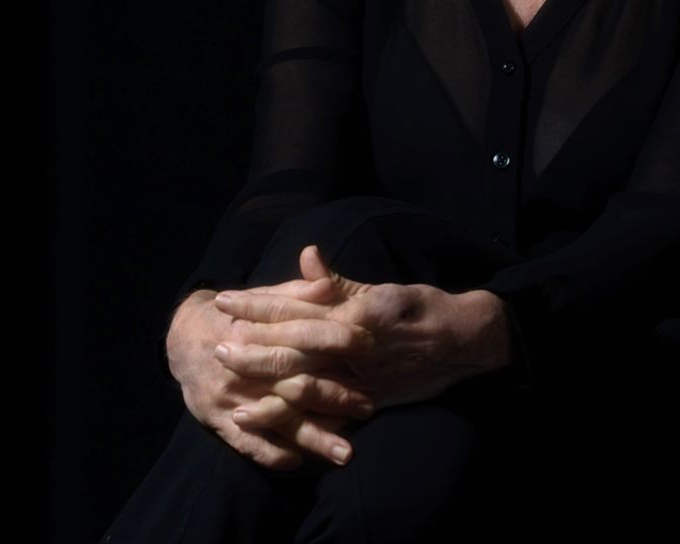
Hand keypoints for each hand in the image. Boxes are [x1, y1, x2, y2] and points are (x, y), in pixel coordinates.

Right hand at [166, 285, 373, 469]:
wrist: (184, 335)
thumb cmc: (237, 316)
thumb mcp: (264, 298)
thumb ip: (298, 294)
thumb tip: (329, 285)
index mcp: (260, 330)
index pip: (303, 334)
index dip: (337, 339)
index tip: (370, 344)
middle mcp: (247, 364)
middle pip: (295, 383)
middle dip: (334, 396)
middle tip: (368, 406)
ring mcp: (233, 395)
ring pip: (277, 420)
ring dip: (313, 437)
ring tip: (346, 452)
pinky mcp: (219, 419)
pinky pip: (248, 443)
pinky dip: (272, 454)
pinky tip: (297, 461)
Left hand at [212, 246, 511, 414]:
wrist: (463, 342)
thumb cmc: (419, 306)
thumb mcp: (379, 286)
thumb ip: (337, 281)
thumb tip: (305, 256)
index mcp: (352, 312)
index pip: (293, 307)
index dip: (256, 304)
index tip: (226, 300)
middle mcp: (353, 348)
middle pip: (291, 348)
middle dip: (250, 346)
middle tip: (216, 344)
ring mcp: (360, 380)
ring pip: (304, 385)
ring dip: (265, 386)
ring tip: (231, 385)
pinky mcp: (368, 405)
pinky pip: (326, 417)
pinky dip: (296, 420)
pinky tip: (273, 422)